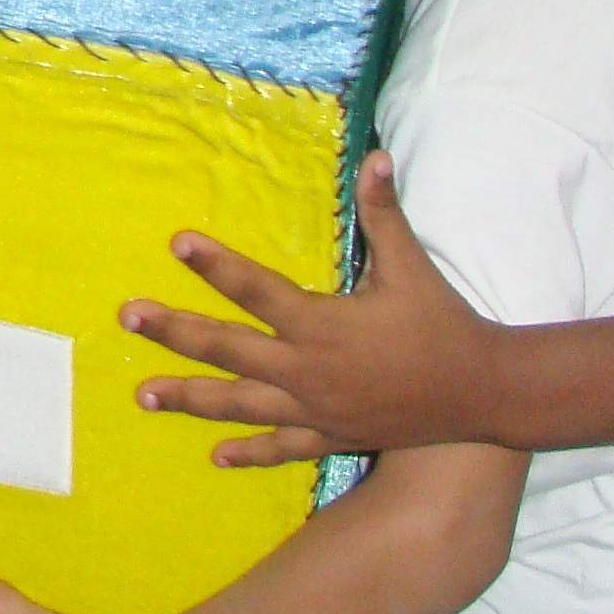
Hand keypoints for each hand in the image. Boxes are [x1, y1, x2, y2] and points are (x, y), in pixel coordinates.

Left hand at [125, 153, 489, 465]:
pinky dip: (249, 451)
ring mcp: (316, 408)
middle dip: (174, 332)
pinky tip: (216, 457)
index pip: (257, 290)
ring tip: (142, 395)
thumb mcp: (412, 266)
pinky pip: (282, 446)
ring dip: (190, 399)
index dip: (216, 265)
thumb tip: (378, 156)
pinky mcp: (332, 436)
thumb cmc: (444, 324)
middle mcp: (309, 370)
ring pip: (240, 405)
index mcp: (322, 324)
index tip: (178, 243)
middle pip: (228, 349)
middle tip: (128, 316)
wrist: (485, 395)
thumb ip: (384, 214)